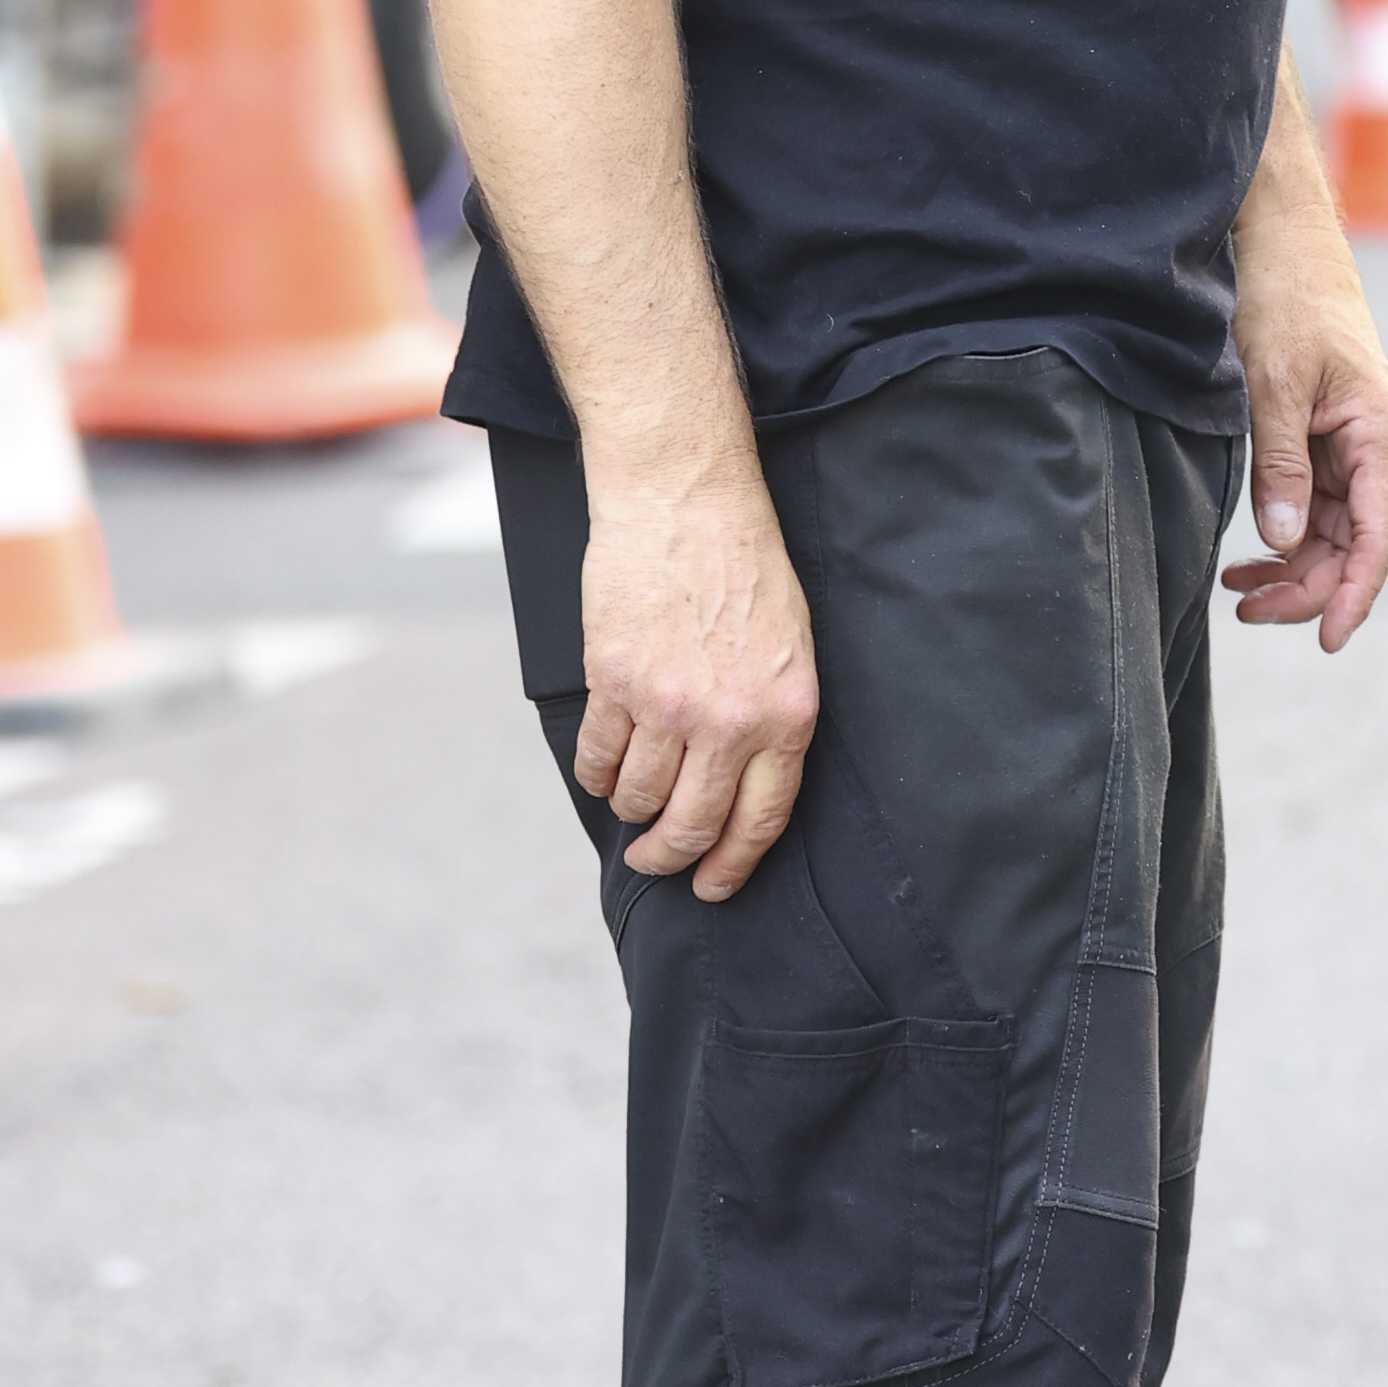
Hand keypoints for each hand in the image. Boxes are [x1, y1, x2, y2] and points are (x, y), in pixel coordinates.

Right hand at [577, 461, 819, 899]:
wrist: (686, 500)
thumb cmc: (745, 565)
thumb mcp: (792, 648)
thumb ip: (774, 720)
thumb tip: (745, 785)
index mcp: (785, 716)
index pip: (760, 821)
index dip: (731, 866)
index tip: (711, 886)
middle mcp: (729, 720)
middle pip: (692, 823)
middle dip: (669, 857)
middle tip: (656, 862)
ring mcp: (668, 703)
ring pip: (639, 796)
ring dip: (631, 811)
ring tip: (631, 803)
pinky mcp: (615, 680)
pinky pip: (599, 756)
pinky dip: (595, 773)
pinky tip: (600, 770)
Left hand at [1223, 97, 1387, 651]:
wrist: (1281, 237)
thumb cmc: (1286, 298)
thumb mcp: (1274, 384)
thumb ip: (1281, 467)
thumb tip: (1286, 542)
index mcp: (1380, 433)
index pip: (1379, 536)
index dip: (1354, 594)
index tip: (1324, 640)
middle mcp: (1374, 444)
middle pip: (1354, 543)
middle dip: (1307, 586)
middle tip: (1246, 610)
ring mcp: (1349, 441)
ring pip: (1332, 530)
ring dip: (1291, 565)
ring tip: (1237, 589)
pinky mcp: (1322, 434)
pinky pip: (1312, 503)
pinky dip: (1283, 532)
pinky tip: (1247, 553)